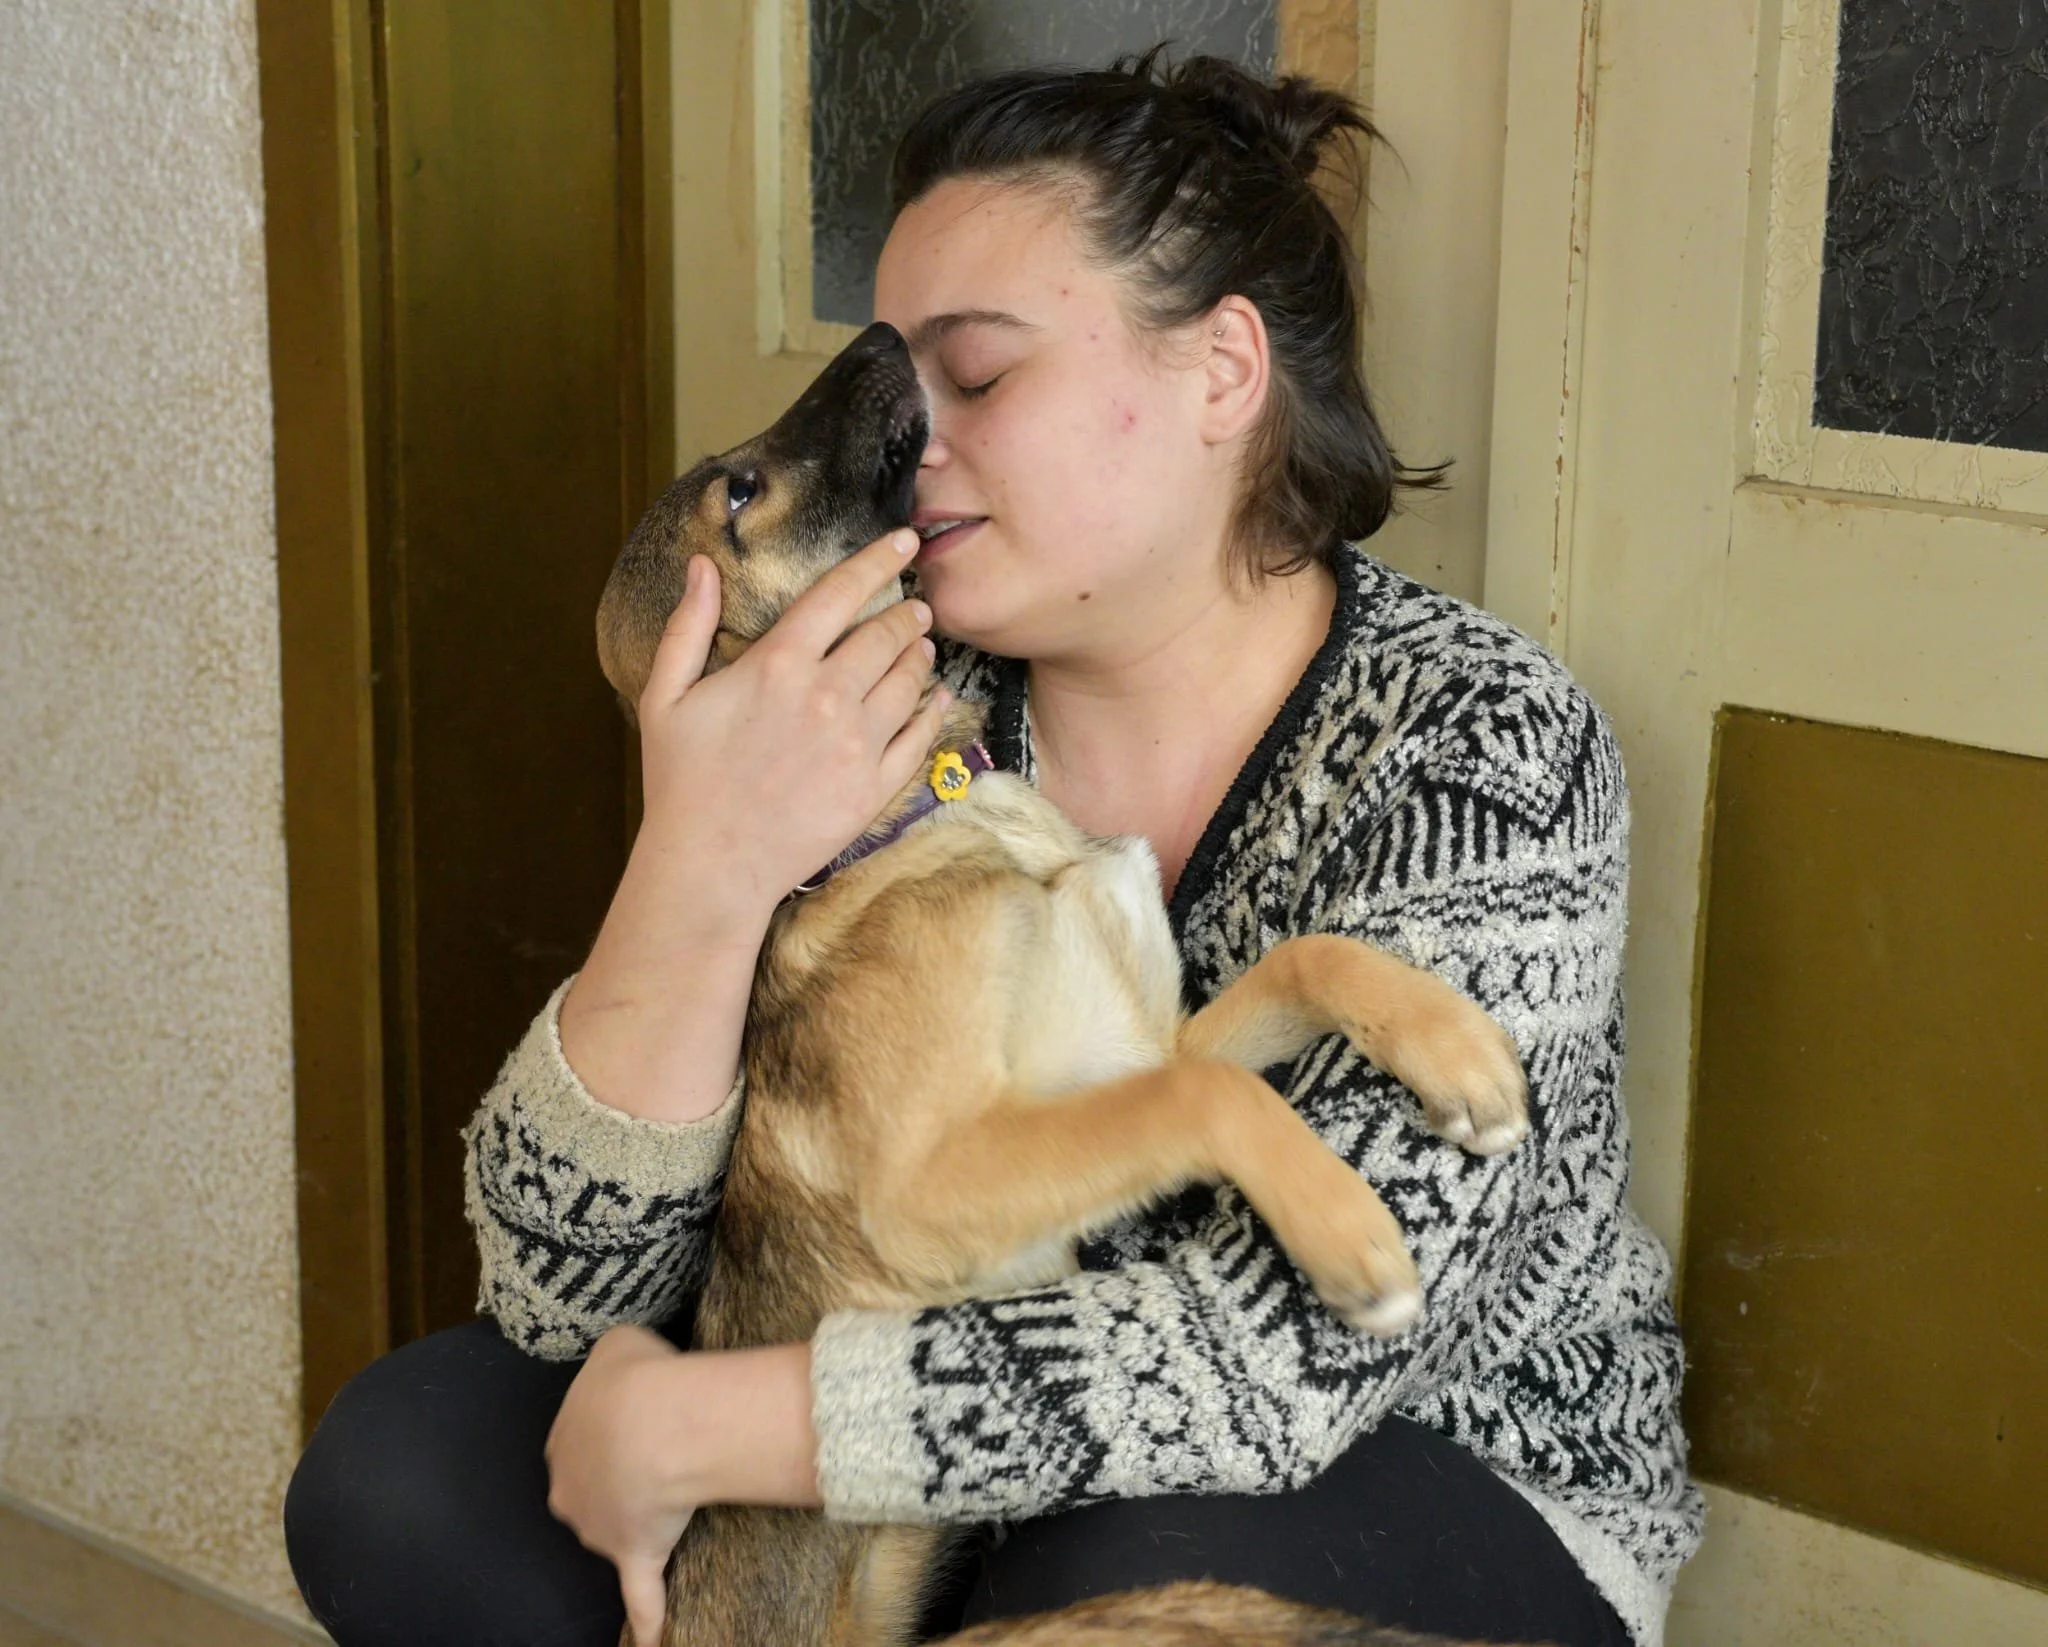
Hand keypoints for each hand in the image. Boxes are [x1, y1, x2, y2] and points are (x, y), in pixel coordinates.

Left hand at [545, 1329, 819, 1646]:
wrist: (655, 1423)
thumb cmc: (637, 1379)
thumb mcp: (618, 1344)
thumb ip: (614, 1362)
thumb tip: (627, 1367)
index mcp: (562, 1440)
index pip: (580, 1443)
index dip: (609, 1434)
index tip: (639, 1423)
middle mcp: (569, 1490)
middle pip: (590, 1491)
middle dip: (616, 1479)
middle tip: (657, 1458)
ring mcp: (599, 1530)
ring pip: (615, 1531)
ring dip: (638, 1521)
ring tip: (675, 1500)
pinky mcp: (635, 1555)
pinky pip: (642, 1593)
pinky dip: (650, 1617)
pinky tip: (656, 1639)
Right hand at [562, 527, 950, 1120]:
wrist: (711, 867)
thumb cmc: (681, 782)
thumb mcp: (665, 697)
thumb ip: (688, 627)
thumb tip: (701, 567)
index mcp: (777, 666)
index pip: (841, 594)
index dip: (878, 560)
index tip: (904, 541)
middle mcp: (826, 697)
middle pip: (885, 635)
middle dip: (907, 613)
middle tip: (918, 606)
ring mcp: (857, 744)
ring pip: (909, 680)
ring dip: (920, 655)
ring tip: (922, 646)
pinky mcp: (874, 787)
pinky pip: (920, 737)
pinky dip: (934, 710)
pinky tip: (937, 697)